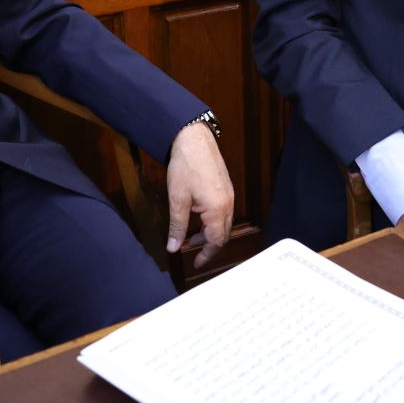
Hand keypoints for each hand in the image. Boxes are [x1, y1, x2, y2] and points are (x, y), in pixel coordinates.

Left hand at [165, 121, 233, 266]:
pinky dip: (213, 221)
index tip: (196, 264)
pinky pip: (223, 211)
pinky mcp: (226, 187)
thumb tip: (173, 248)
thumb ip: (177, 227)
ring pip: (224, 223)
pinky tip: (198, 216)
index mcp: (217, 210)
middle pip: (223, 234)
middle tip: (193, 251)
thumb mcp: (177, 199)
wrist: (193, 138)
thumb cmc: (185, 167)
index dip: (207, 255)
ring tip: (192, 236)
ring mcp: (229, 194)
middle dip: (209, 246)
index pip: (216, 241)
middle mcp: (228, 204)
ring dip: (211, 233)